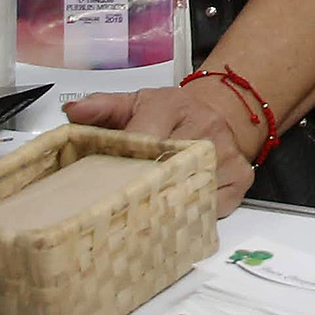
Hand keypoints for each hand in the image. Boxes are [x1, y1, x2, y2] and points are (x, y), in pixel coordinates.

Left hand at [66, 83, 257, 216]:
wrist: (219, 113)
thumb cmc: (172, 114)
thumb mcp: (135, 103)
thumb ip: (102, 108)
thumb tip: (73, 112)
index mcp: (174, 105)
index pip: (144, 137)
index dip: (121, 161)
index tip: (103, 178)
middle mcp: (206, 126)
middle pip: (166, 167)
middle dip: (139, 188)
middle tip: (118, 204)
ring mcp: (226, 154)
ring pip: (190, 190)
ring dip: (165, 204)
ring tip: (145, 210)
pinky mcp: (241, 178)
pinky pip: (212, 206)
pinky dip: (192, 212)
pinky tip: (176, 209)